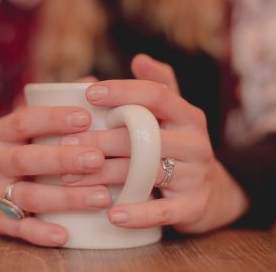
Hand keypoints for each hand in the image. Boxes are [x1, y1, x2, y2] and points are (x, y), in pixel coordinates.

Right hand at [0, 106, 109, 245]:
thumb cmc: (4, 150)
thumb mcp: (16, 127)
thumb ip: (51, 107)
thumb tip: (91, 83)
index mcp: (1, 133)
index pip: (24, 120)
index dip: (53, 118)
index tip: (85, 117)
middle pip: (27, 158)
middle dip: (63, 159)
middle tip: (97, 159)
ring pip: (28, 195)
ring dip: (65, 197)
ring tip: (101, 197)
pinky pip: (18, 228)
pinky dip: (41, 232)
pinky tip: (66, 233)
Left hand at [60, 54, 248, 233]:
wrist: (210, 192)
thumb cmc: (178, 147)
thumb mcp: (173, 116)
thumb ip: (158, 88)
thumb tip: (140, 59)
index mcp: (187, 115)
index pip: (156, 95)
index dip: (122, 91)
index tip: (88, 93)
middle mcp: (196, 141)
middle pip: (144, 136)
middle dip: (101, 140)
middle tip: (65, 145)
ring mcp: (197, 174)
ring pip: (147, 172)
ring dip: (106, 175)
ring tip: (71, 179)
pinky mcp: (194, 206)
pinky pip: (164, 211)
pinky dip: (137, 214)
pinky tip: (112, 216)